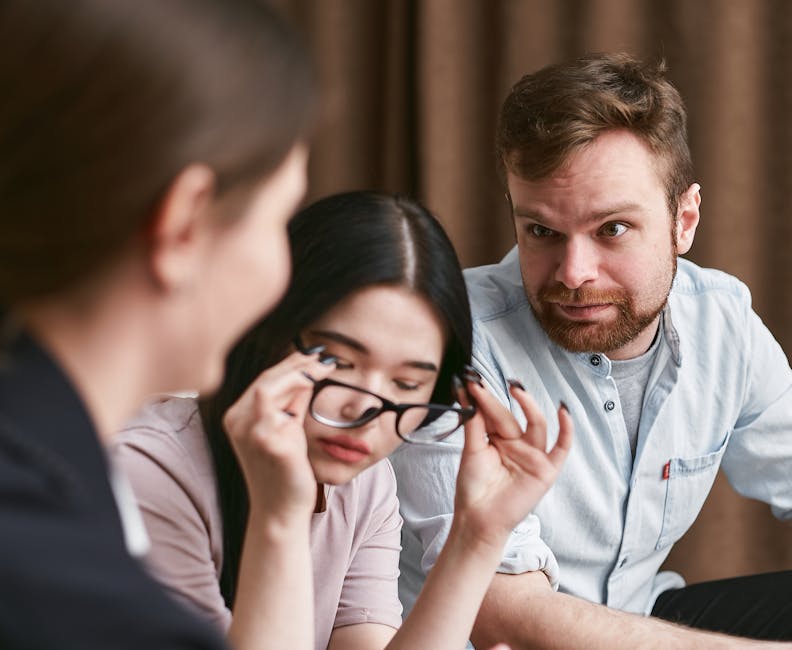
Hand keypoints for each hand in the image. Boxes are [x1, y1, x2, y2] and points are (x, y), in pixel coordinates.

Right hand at [222, 350, 335, 523]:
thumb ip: (291, 403)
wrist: (280, 510)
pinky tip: (317, 384)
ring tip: (324, 367)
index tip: (312, 355)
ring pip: (269, 385)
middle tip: (324, 357)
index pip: (262, 380)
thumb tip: (307, 374)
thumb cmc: (284, 472)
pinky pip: (282, 406)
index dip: (288, 364)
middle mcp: (237, 422)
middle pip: (265, 379)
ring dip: (299, 372)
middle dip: (297, 363)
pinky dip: (299, 389)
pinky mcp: (269, 441)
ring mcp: (251, 432)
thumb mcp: (284, 430)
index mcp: (236, 418)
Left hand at [452, 374, 571, 549]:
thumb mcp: (471, 449)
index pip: (494, 413)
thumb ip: (473, 422)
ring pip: (537, 424)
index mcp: (499, 438)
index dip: (483, 398)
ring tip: (516, 389)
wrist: (478, 518)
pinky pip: (561, 447)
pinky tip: (563, 411)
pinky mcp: (546, 469)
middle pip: (511, 416)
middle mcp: (517, 444)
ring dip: (529, 405)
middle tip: (482, 384)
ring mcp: (533, 455)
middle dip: (498, 400)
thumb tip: (467, 392)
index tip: (470, 381)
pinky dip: (566, 429)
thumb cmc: (473, 488)